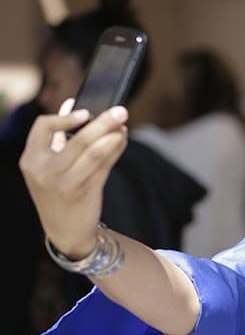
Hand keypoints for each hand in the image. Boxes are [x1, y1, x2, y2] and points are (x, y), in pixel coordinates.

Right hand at [18, 99, 129, 257]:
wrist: (66, 231)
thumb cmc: (59, 190)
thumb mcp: (50, 164)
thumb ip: (59, 135)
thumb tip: (70, 103)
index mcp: (31, 159)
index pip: (43, 127)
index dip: (65, 117)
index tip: (85, 112)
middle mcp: (44, 171)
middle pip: (77, 139)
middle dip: (102, 122)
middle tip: (121, 110)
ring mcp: (64, 183)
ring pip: (94, 152)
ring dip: (113, 135)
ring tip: (123, 125)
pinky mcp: (84, 192)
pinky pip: (104, 166)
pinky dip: (115, 150)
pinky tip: (122, 140)